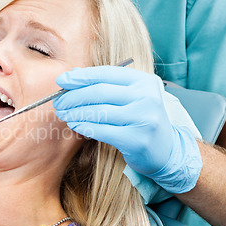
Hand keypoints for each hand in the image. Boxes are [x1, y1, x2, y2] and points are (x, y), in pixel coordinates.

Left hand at [53, 66, 201, 193]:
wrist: (166, 151)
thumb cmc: (141, 119)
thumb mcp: (129, 97)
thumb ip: (104, 84)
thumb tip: (73, 75)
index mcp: (145, 81)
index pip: (106, 74)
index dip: (81, 77)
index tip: (61, 80)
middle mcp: (147, 97)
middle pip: (99, 92)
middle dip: (73, 97)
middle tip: (58, 102)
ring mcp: (144, 119)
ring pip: (98, 112)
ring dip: (75, 113)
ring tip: (63, 114)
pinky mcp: (136, 140)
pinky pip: (102, 131)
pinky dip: (84, 127)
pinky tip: (75, 125)